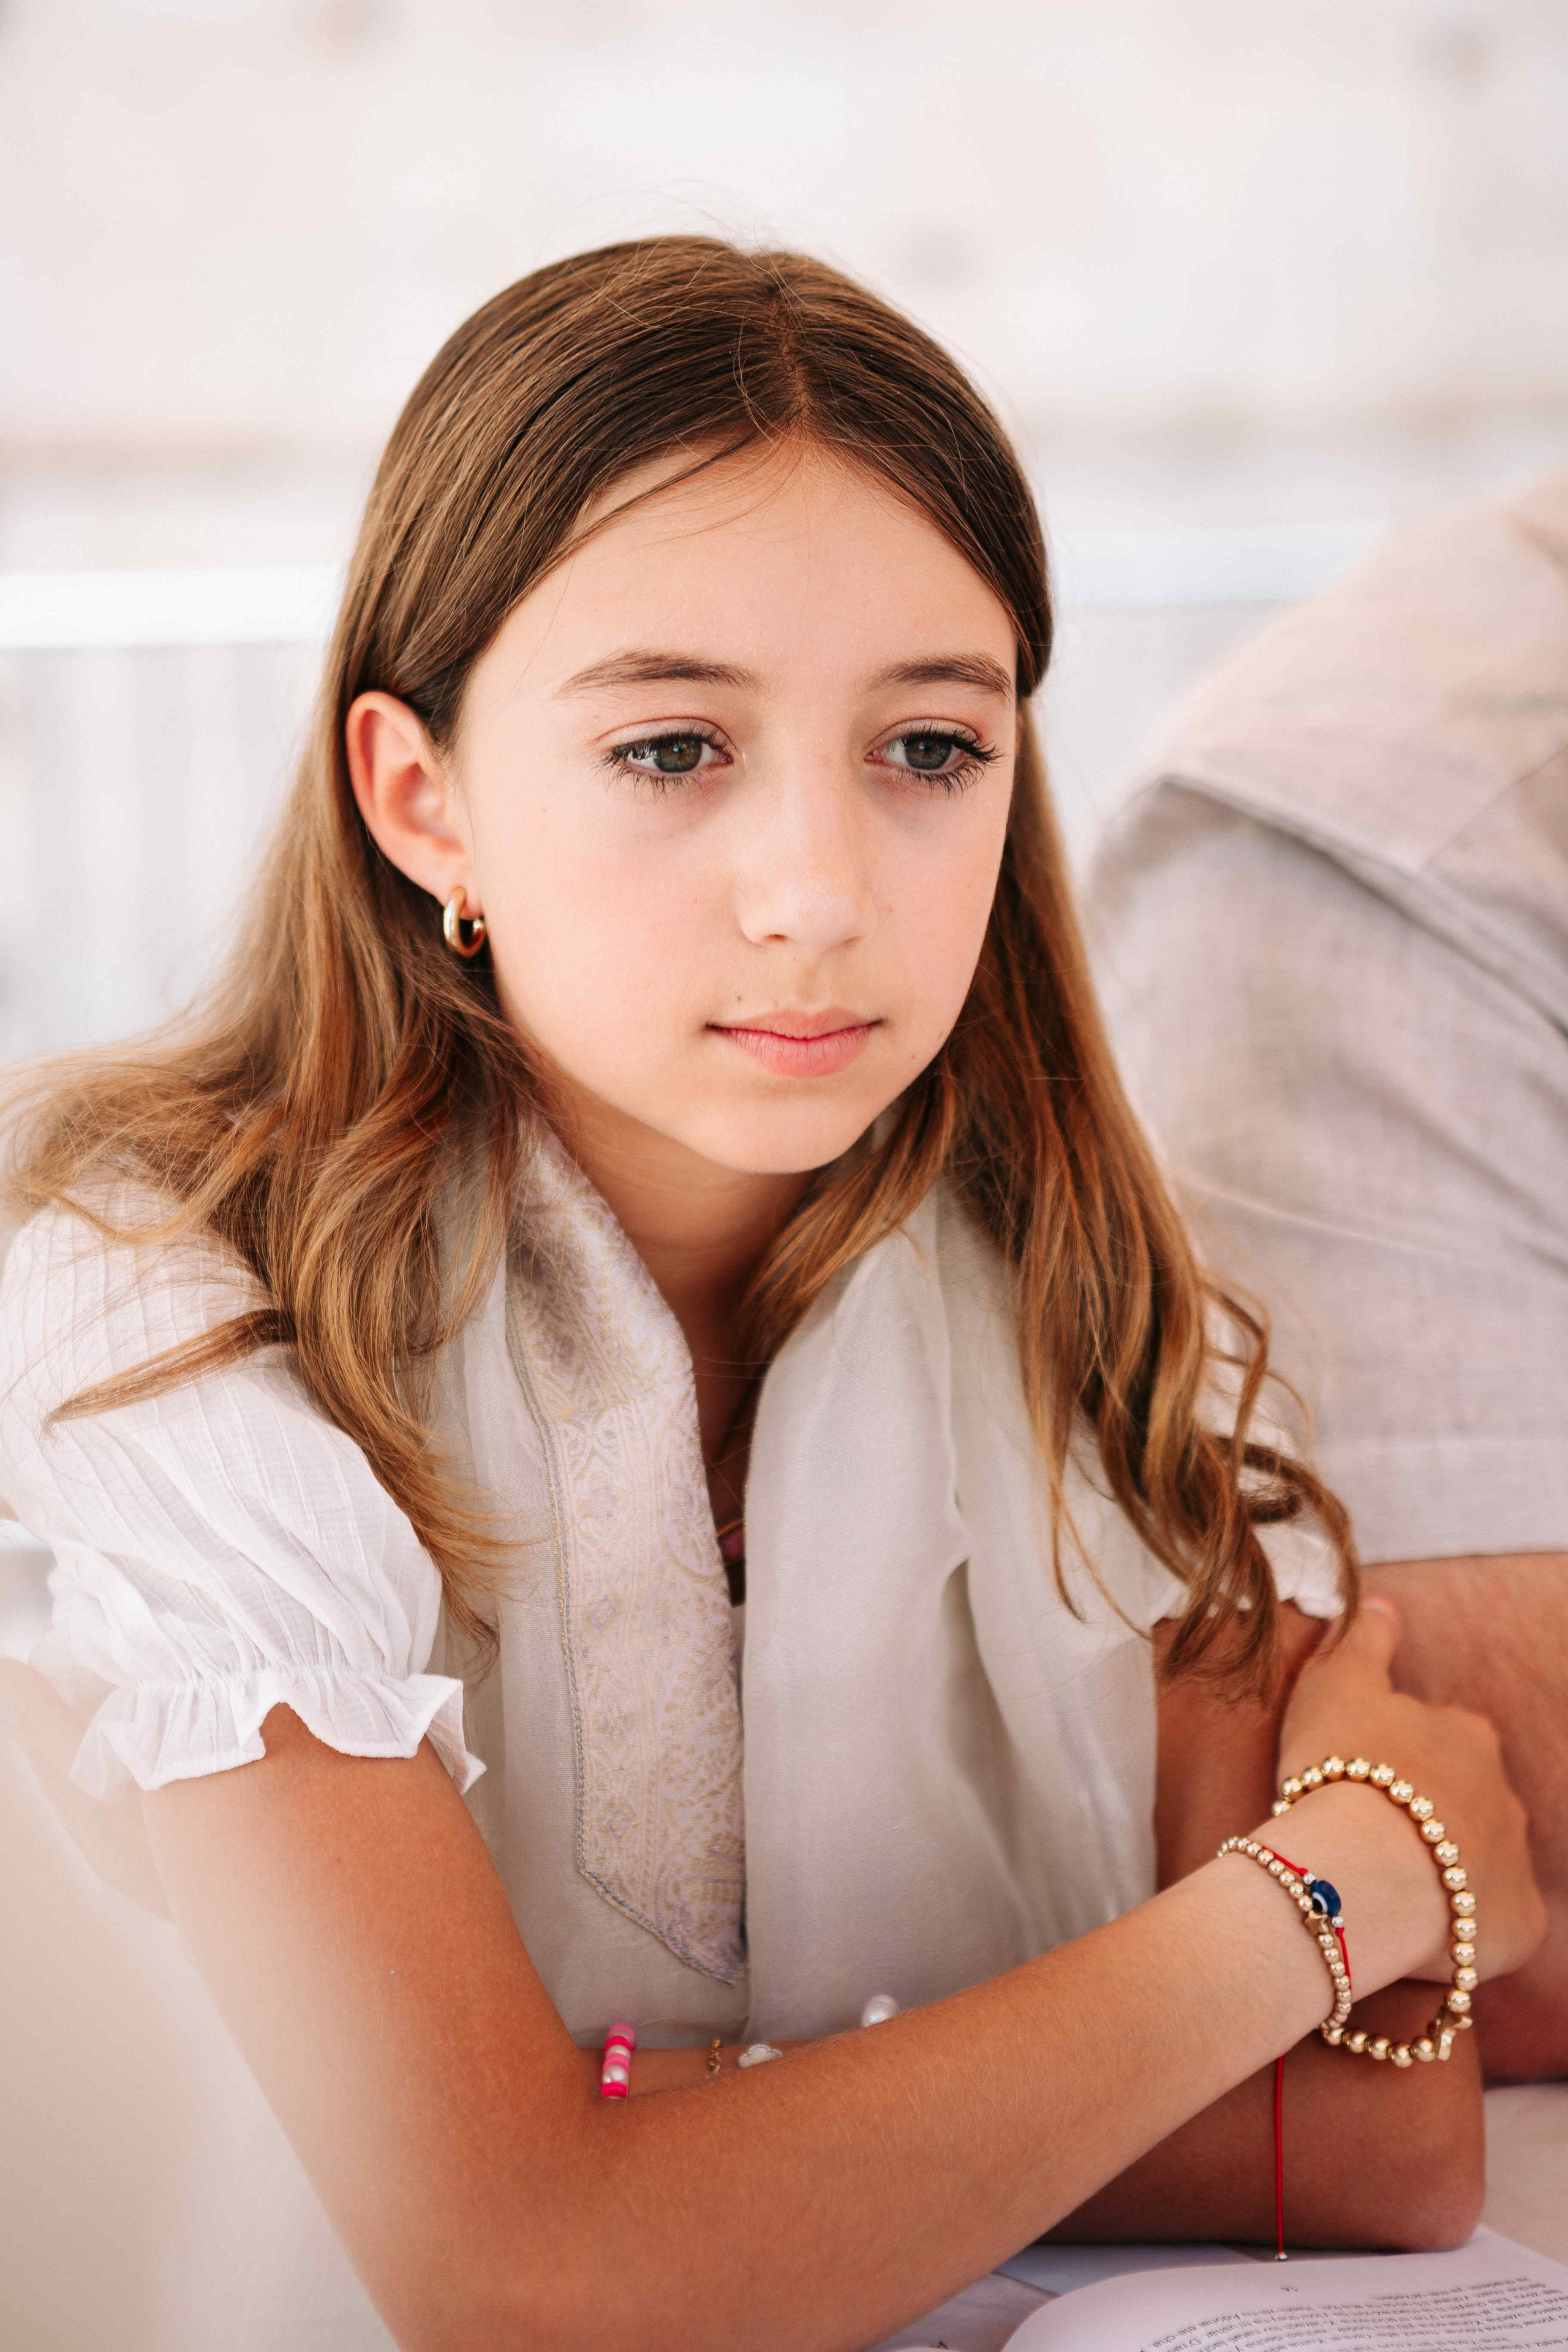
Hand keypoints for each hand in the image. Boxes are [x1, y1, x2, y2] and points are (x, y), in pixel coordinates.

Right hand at [1278, 1599, 1545, 1984]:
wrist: (1361, 1869)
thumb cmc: (1342, 1767)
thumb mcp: (1335, 1681)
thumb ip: (1363, 1638)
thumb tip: (1384, 1604)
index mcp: (1466, 1734)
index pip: (1438, 1739)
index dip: (1394, 1760)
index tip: (1356, 1778)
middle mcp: (1504, 1793)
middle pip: (1464, 1801)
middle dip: (1427, 1816)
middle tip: (1367, 1835)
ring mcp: (1516, 1861)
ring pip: (1478, 1862)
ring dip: (1443, 1869)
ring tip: (1385, 1888)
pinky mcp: (1518, 1924)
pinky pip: (1490, 1925)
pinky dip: (1460, 1927)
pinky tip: (1414, 1932)